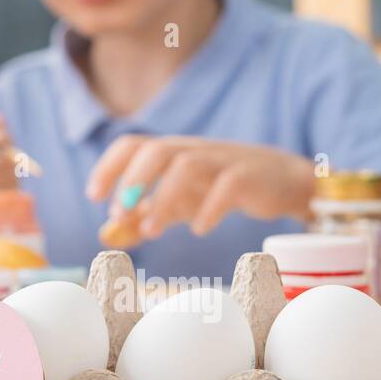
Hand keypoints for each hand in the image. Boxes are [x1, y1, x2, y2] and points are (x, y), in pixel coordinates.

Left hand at [86, 136, 314, 238]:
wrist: (287, 182)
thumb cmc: (223, 189)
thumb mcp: (180, 201)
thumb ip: (145, 215)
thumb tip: (106, 235)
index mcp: (173, 151)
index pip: (133, 144)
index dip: (110, 166)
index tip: (94, 196)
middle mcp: (194, 150)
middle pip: (156, 149)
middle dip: (132, 180)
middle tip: (118, 214)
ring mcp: (223, 160)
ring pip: (187, 165)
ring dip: (163, 198)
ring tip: (152, 231)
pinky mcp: (251, 177)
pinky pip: (228, 185)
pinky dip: (209, 207)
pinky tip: (198, 229)